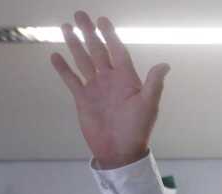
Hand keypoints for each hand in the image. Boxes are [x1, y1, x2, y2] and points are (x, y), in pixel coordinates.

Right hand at [51, 11, 169, 168]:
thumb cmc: (137, 130)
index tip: (102, 20)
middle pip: (98, 50)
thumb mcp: (148, 105)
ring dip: (75, 44)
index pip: (117, 50)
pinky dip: (64, 68)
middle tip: (80, 14)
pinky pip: (72, 79)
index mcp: (126, 79)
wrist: (120, 151)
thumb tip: (165, 65)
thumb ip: (153, 84)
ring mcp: (96, 88)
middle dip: (89, 33)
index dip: (110, 35)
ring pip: (83, 60)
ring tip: (66, 27)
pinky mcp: (83, 99)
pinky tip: (56, 55)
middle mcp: (110, 80)